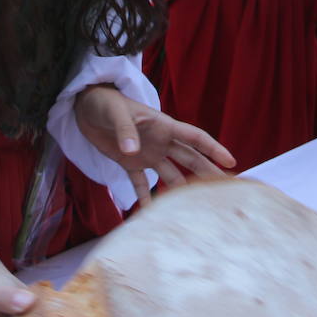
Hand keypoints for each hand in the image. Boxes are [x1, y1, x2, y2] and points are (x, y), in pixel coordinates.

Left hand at [75, 85, 235, 204]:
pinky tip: (152, 214)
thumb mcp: (116, 113)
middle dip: (207, 172)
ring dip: (181, 188)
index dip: (213, 149)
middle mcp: (160, 142)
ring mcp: (147, 154)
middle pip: (190, 159)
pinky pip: (142, 184)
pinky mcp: (129, 164)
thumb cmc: (105, 102)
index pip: (195, 138)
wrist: (86, 106)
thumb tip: (133, 152)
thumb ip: (126, 131)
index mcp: (163, 126)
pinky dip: (146, 198)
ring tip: (193, 208)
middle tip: (225, 190)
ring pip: (171, 174)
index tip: (231, 161)